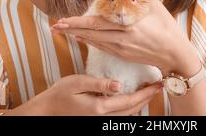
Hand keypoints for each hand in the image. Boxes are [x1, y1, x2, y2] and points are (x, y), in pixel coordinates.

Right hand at [5, 74, 161, 115]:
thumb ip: (99, 83)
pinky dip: (129, 108)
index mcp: (100, 107)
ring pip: (127, 116)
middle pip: (132, 110)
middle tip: (157, 86)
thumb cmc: (59, 94)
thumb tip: (120, 84)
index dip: (146, 93)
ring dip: (139, 104)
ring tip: (148, 90)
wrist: (46, 111)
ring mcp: (100, 122)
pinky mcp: (97, 121)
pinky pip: (119, 117)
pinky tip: (132, 98)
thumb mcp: (77, 82)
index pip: (130, 101)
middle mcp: (103, 118)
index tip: (158, 85)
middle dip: (147, 99)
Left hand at [51, 0, 200, 76]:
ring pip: (94, 40)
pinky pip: (101, 47)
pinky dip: (89, 41)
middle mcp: (123, 37)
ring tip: (61, 31)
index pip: (99, 21)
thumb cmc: (167, 27)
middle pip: (92, 32)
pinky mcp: (123, 54)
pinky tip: (80, 38)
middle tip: (55, 26)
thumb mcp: (155, 5)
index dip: (80, 21)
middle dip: (72, 29)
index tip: (64, 18)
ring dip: (77, 35)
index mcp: (130, 23)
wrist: (175, 54)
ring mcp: (122, 48)